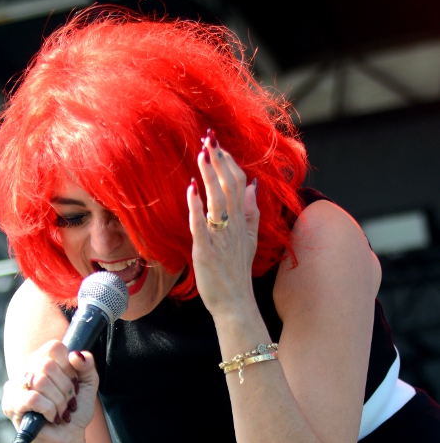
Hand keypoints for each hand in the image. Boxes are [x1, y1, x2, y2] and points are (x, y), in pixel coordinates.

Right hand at [2, 340, 98, 442]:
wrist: (68, 438)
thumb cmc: (74, 411)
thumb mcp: (88, 385)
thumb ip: (87, 365)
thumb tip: (76, 354)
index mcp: (42, 362)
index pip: (54, 347)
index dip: (69, 366)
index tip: (73, 383)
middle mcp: (26, 371)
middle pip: (47, 364)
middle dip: (66, 387)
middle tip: (68, 401)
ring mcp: (15, 387)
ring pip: (40, 381)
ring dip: (59, 401)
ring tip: (61, 412)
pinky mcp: (11, 405)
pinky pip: (33, 399)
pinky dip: (49, 409)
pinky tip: (51, 417)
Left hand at [188, 130, 259, 317]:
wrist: (235, 304)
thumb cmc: (237, 273)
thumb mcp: (250, 239)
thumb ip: (252, 211)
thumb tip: (252, 185)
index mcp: (242, 222)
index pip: (239, 184)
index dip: (229, 163)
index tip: (218, 145)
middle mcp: (233, 226)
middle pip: (229, 186)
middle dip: (219, 162)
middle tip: (209, 139)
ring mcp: (220, 238)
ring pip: (218, 200)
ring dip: (210, 175)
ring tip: (202, 153)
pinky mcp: (206, 251)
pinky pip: (201, 225)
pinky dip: (196, 206)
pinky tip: (191, 189)